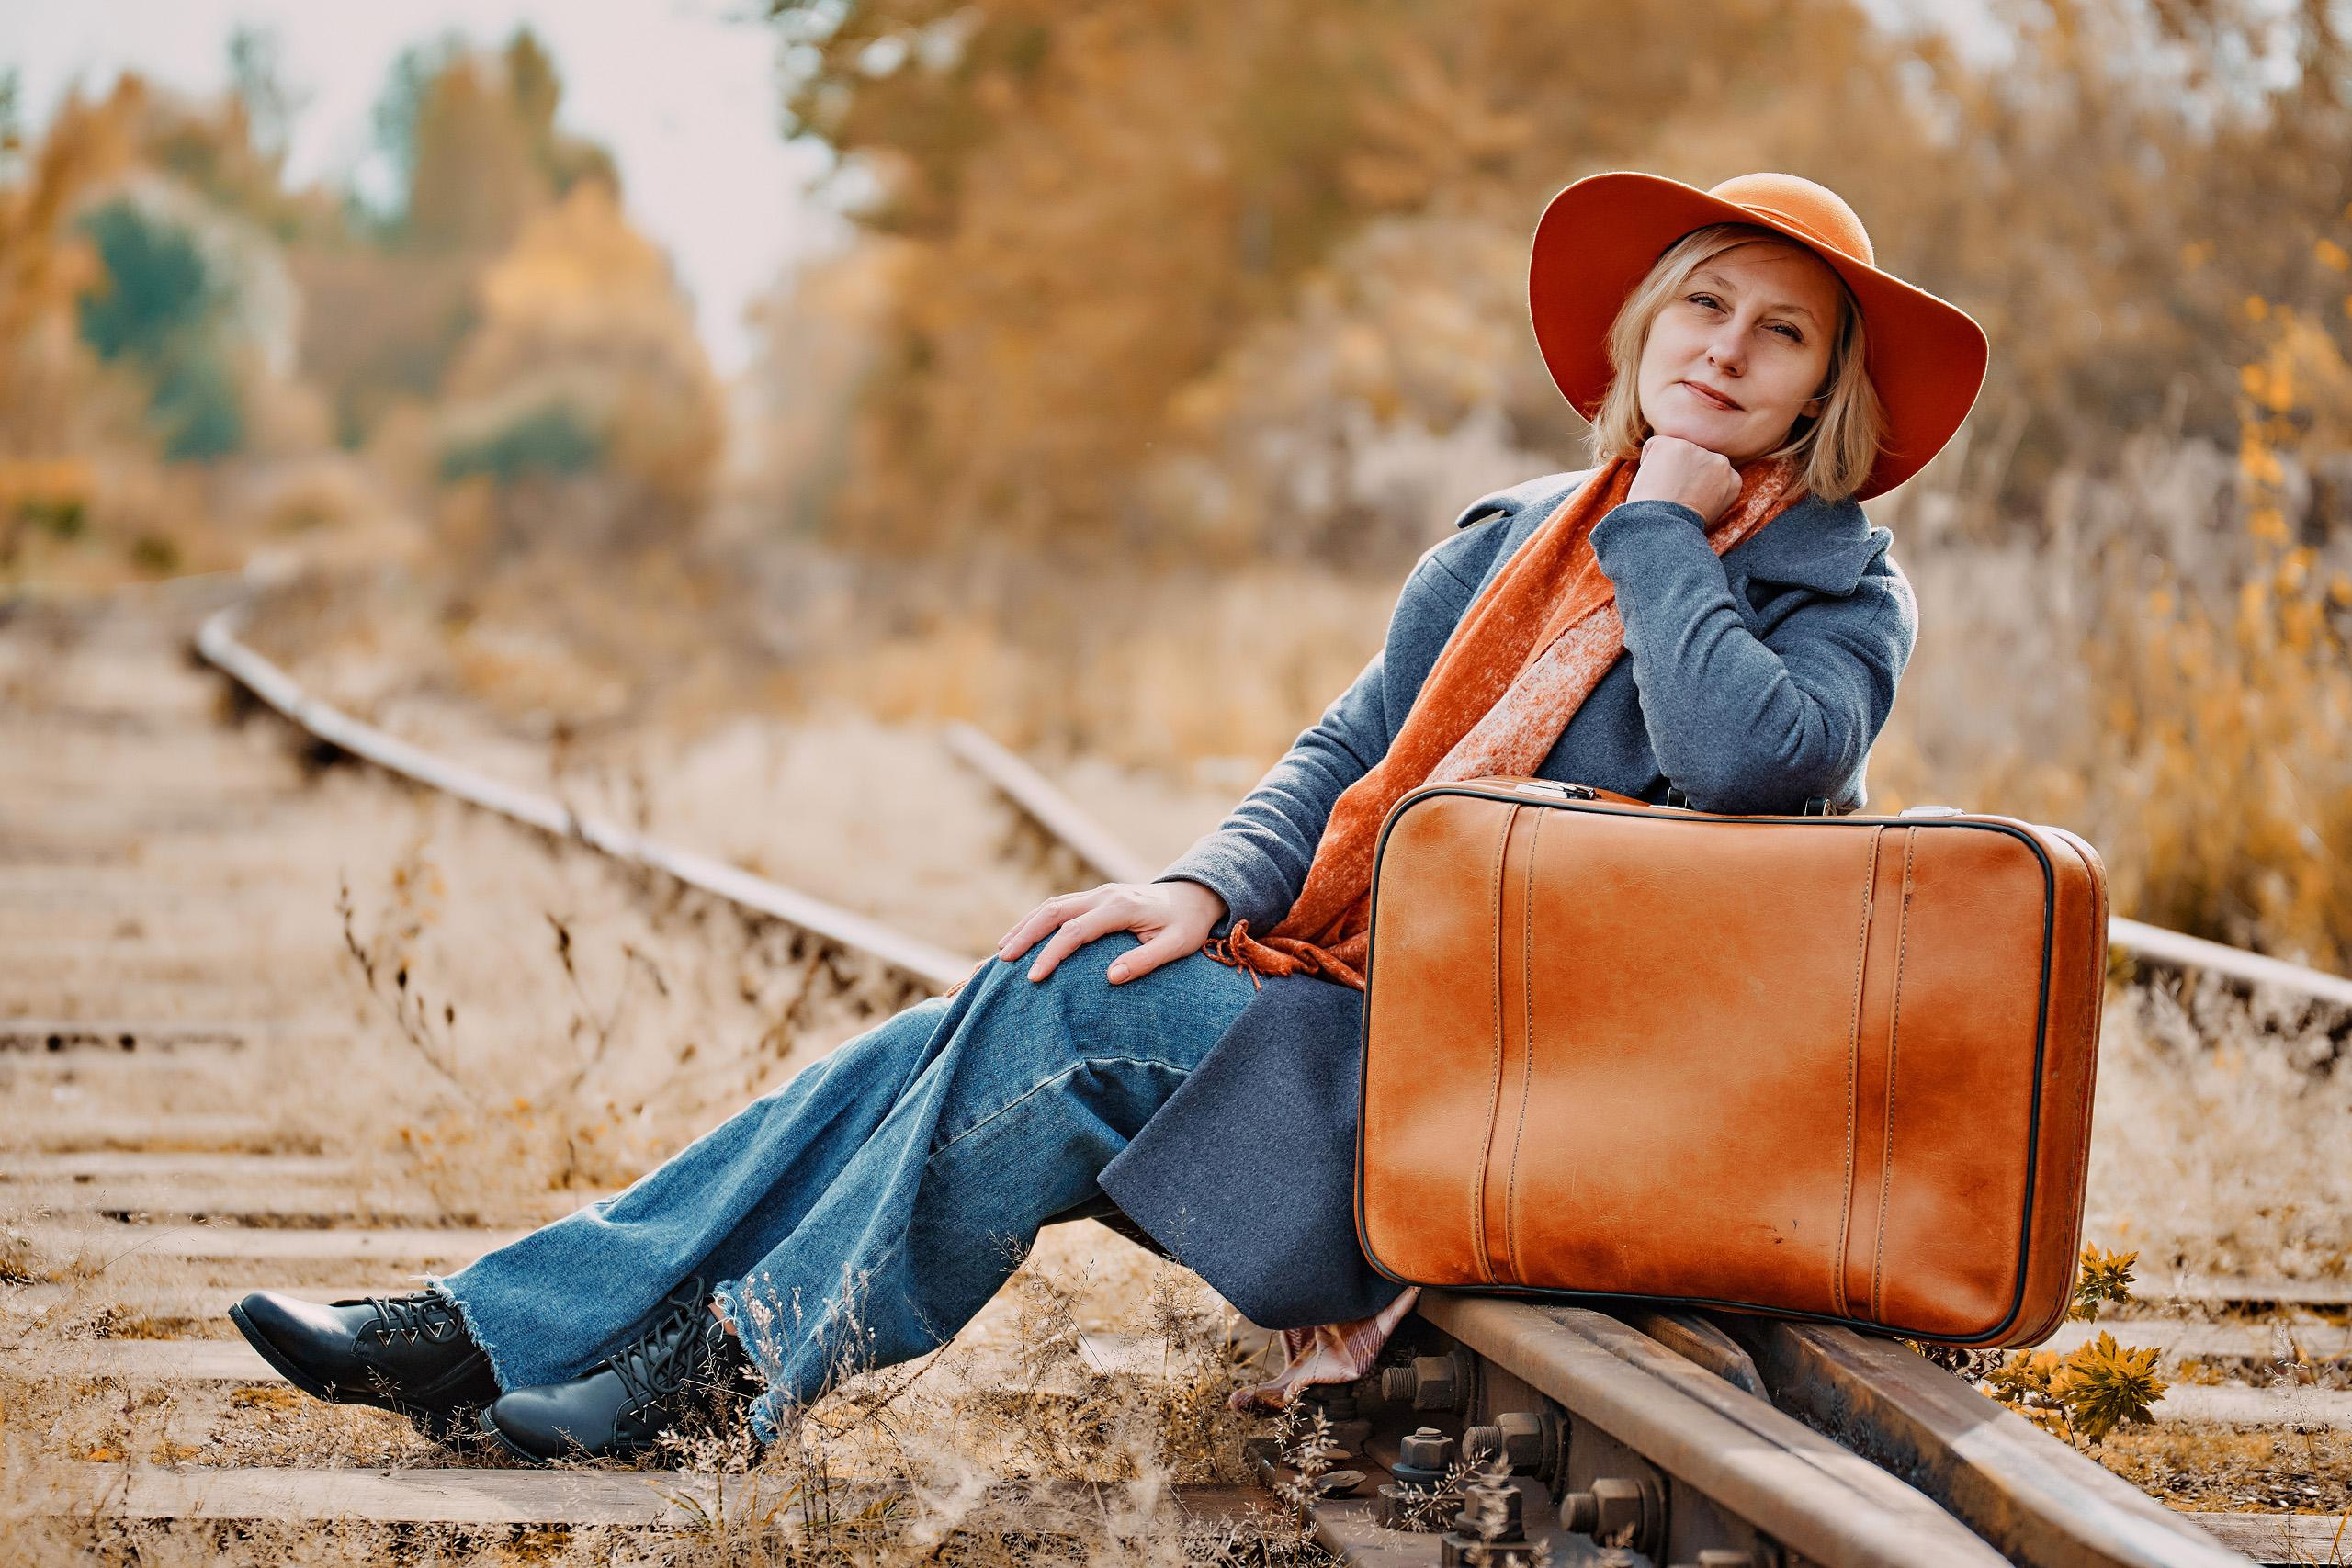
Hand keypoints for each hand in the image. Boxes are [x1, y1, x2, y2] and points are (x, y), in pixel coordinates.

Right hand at [995, 879, 1229, 985]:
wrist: (1195, 895)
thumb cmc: (1187, 925)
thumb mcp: (1177, 946)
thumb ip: (1145, 960)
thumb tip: (1110, 978)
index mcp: (1122, 907)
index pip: (1077, 931)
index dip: (1052, 954)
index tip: (1034, 977)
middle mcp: (1104, 895)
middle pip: (1054, 911)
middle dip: (1025, 935)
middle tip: (1002, 961)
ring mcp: (1097, 893)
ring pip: (1051, 905)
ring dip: (1024, 926)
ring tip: (1002, 952)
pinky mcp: (1095, 897)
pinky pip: (1058, 906)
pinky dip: (1036, 921)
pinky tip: (1021, 939)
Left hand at [1626, 434, 1740, 524]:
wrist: (1665, 527)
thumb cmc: (1681, 527)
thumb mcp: (1710, 511)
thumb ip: (1712, 491)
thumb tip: (1697, 482)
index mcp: (1733, 479)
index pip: (1709, 472)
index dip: (1692, 486)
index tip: (1686, 501)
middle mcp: (1720, 460)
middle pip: (1693, 459)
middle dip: (1681, 473)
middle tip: (1672, 496)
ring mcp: (1695, 449)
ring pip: (1673, 451)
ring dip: (1665, 468)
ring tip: (1663, 491)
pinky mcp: (1671, 444)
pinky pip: (1653, 446)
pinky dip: (1647, 462)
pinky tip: (1652, 481)